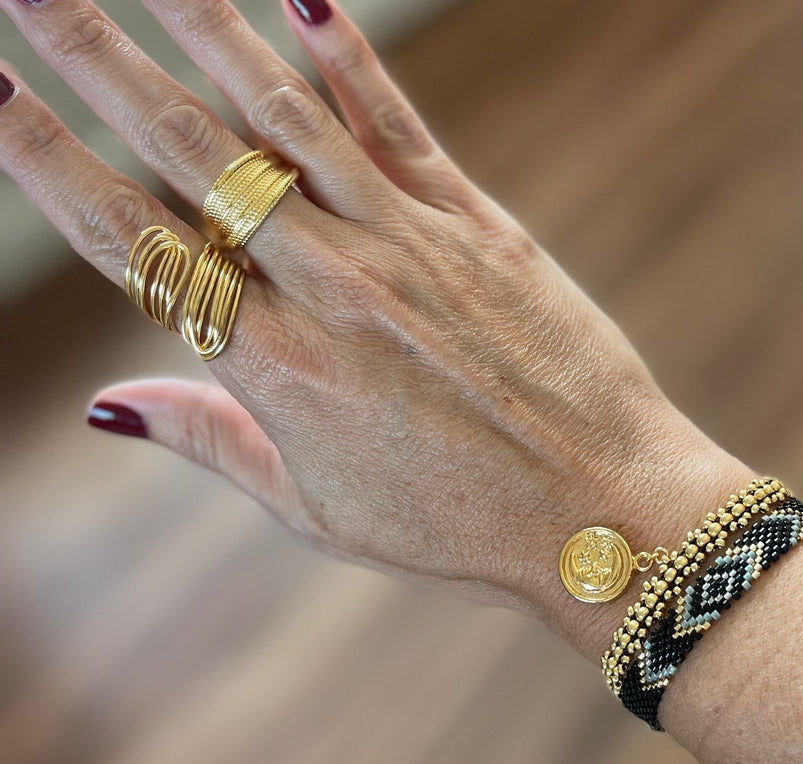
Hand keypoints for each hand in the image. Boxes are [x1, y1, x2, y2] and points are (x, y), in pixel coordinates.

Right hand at [0, 0, 749, 649]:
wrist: (598, 511)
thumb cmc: (455, 525)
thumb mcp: (316, 508)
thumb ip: (211, 443)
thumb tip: (106, 406)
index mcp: (274, 369)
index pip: (133, 242)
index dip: (48, 160)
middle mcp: (330, 290)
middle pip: (188, 153)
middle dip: (94, 56)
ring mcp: (407, 248)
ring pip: (285, 118)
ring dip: (204, 26)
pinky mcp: (479, 226)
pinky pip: (399, 128)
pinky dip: (349, 60)